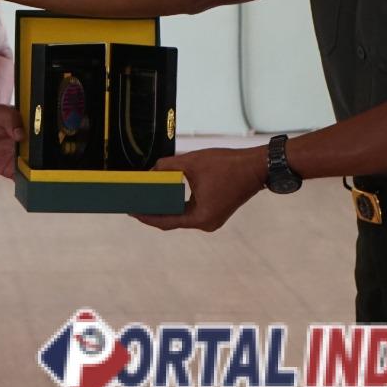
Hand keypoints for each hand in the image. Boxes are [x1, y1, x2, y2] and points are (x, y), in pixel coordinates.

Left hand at [133, 147, 267, 231]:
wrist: (256, 166)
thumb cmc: (228, 165)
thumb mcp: (191, 162)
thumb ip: (167, 166)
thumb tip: (150, 171)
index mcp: (200, 218)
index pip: (165, 221)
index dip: (146, 216)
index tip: (130, 210)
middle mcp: (206, 223)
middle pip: (172, 221)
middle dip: (152, 212)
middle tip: (133, 203)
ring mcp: (211, 219)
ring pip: (181, 216)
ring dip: (164, 207)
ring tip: (145, 199)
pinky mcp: (215, 211)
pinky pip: (190, 211)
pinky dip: (177, 204)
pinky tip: (164, 195)